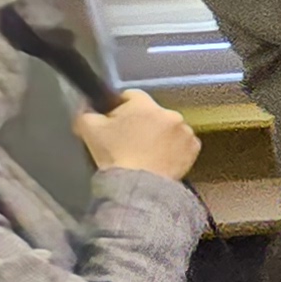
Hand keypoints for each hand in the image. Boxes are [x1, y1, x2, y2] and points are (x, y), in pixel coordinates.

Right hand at [73, 90, 198, 178]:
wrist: (139, 185)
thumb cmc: (115, 155)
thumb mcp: (88, 129)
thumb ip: (86, 111)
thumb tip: (86, 106)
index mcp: (144, 104)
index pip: (131, 96)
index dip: (121, 108)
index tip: (116, 122)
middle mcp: (169, 113)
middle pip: (151, 113)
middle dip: (141, 122)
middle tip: (129, 140)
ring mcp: (185, 131)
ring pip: (168, 128)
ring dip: (159, 135)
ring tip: (146, 152)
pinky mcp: (194, 148)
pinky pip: (182, 143)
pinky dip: (174, 149)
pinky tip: (160, 159)